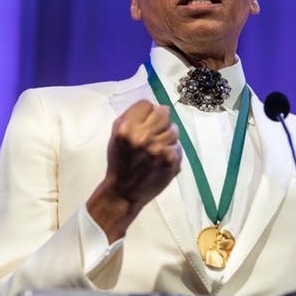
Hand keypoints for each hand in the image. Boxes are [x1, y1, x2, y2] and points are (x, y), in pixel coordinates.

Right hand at [87, 100, 181, 241]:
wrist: (124, 192)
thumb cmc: (120, 161)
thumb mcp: (117, 135)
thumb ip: (133, 116)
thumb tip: (158, 106)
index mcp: (126, 130)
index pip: (146, 104)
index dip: (145, 112)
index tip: (143, 122)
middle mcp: (143, 138)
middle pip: (163, 112)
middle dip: (159, 121)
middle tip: (153, 133)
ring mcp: (160, 150)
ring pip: (174, 128)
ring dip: (167, 136)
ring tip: (156, 148)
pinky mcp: (172, 162)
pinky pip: (178, 145)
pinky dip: (171, 150)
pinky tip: (161, 158)